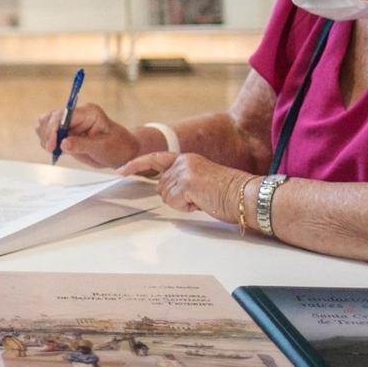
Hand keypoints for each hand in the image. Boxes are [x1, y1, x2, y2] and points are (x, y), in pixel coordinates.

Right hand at [34, 103, 139, 168]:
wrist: (122, 152)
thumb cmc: (117, 147)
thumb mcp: (102, 148)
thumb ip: (82, 145)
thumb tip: (63, 143)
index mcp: (88, 113)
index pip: (63, 115)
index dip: (53, 129)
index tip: (52, 145)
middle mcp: (77, 115)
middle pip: (50, 117)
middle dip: (48, 134)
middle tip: (52, 150)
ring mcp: (70, 123)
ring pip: (45, 124)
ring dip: (45, 138)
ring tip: (55, 151)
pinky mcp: (65, 132)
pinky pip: (48, 133)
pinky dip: (47, 142)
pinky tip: (55, 151)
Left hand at [119, 151, 252, 225]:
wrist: (246, 195)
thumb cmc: (229, 193)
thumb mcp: (201, 181)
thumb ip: (183, 181)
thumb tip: (168, 192)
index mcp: (187, 159)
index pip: (155, 159)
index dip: (136, 165)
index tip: (120, 171)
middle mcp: (183, 161)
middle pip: (160, 187)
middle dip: (175, 197)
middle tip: (198, 198)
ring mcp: (184, 171)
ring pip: (166, 196)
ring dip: (182, 203)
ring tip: (203, 199)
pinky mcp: (186, 183)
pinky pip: (174, 202)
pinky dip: (186, 207)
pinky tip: (202, 202)